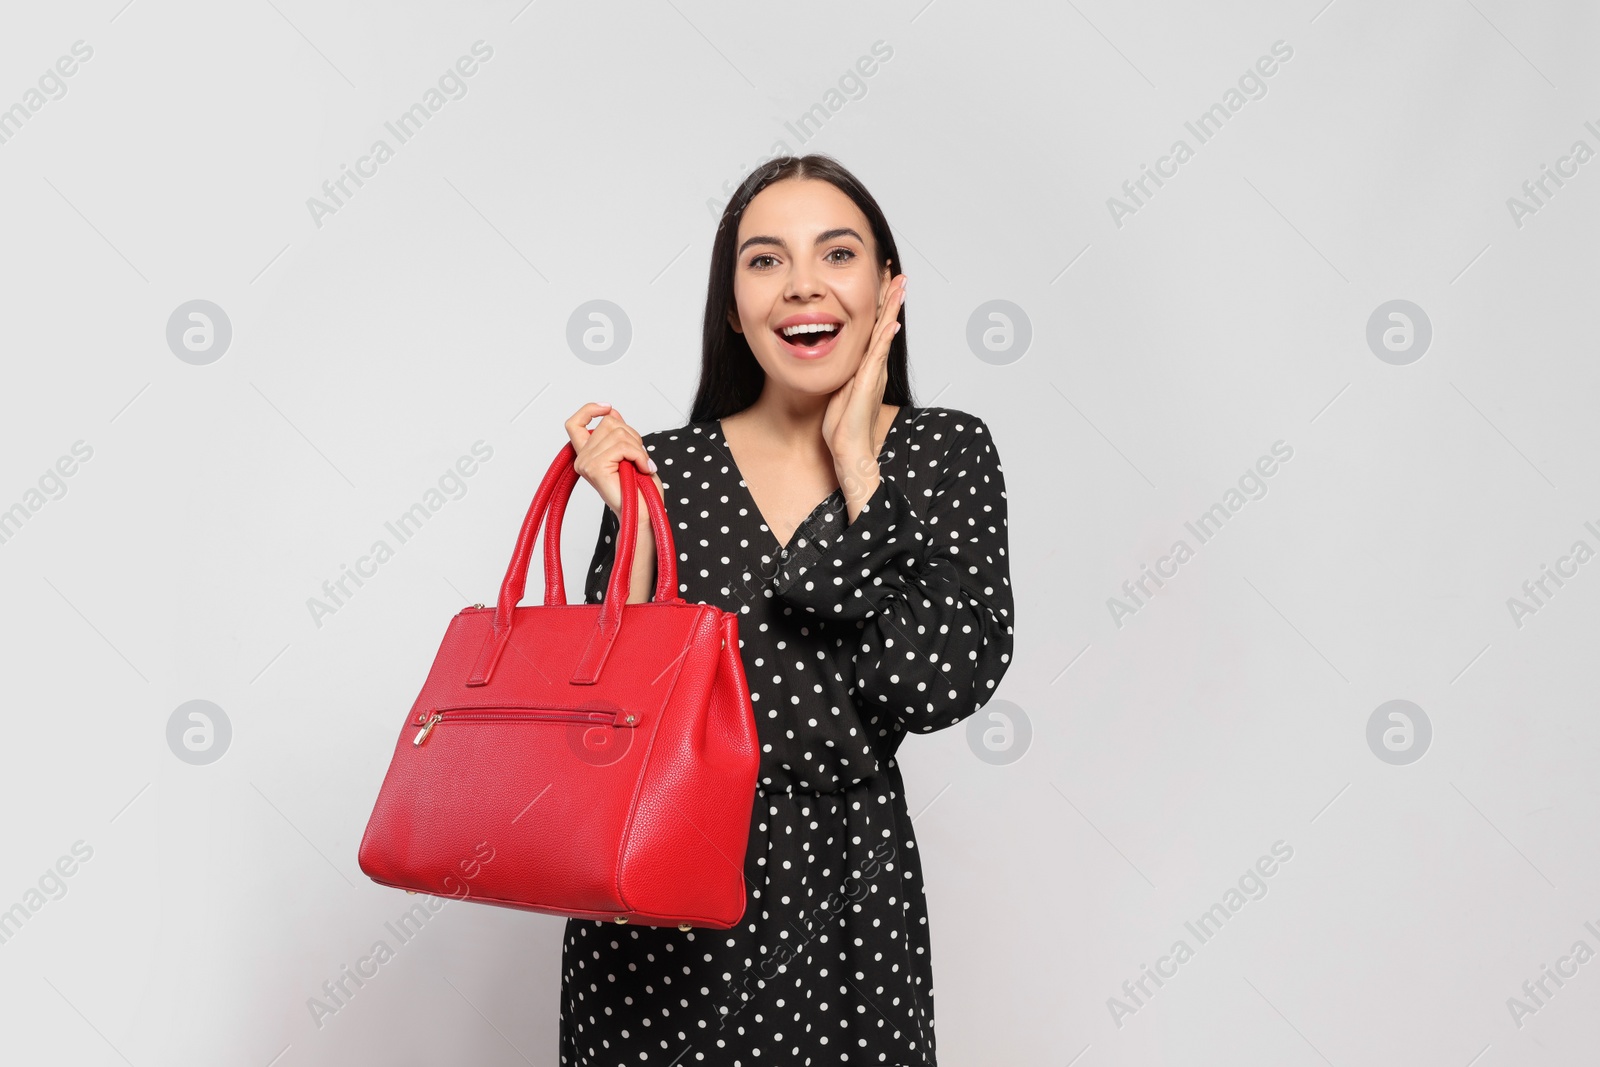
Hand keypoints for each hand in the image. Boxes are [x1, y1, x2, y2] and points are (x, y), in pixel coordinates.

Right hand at [567, 403, 664, 522]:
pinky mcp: (595, 468)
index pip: (575, 424)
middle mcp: (583, 458)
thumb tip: (612, 413)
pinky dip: (639, 455)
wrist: (643, 513)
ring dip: (638, 448)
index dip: (589, 410)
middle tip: (639, 457)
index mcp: (587, 454)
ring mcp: (586, 463)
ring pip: (618, 433)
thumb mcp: (629, 452)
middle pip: (608, 423)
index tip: (607, 407)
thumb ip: (618, 433)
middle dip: (632, 435)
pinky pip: (623, 447)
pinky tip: (643, 468)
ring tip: (642, 465)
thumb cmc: (639, 490)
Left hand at [822, 272, 905, 497]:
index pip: (874, 328)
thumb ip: (841, 373)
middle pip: (885, 324)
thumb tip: (832, 358)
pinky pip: (878, 355)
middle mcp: (874, 366)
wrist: (849, 450)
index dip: (880, 305)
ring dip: (893, 309)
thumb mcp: (838, 390)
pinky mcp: (868, 383)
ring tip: (901, 286)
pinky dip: (885, 338)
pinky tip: (892, 322)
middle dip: (891, 298)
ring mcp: (873, 374)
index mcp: (866, 366)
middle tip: (899, 274)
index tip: (883, 282)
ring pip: (885, 334)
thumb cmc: (842, 426)